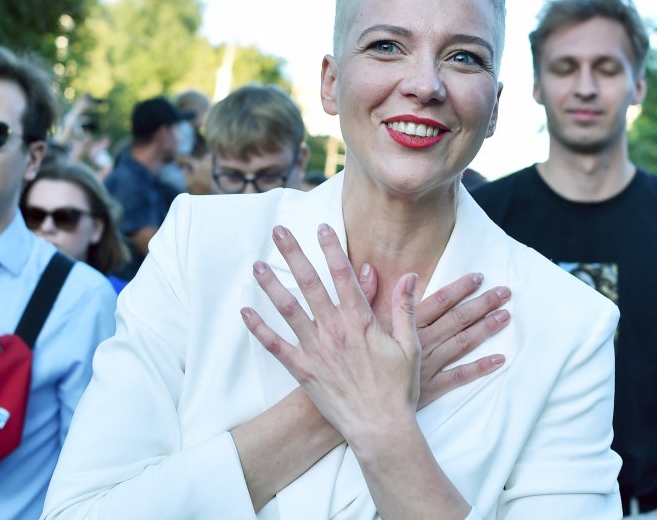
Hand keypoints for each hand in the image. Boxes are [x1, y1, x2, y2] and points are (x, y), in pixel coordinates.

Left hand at [241, 224, 420, 443]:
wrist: (380, 429)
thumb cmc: (398, 389)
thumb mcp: (409, 345)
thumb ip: (405, 308)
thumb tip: (410, 276)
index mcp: (361, 321)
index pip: (343, 275)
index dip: (332, 249)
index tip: (322, 227)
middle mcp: (335, 330)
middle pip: (310, 283)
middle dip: (294, 254)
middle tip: (279, 231)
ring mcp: (316, 349)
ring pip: (288, 309)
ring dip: (271, 285)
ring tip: (257, 264)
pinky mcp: (303, 370)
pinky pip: (276, 346)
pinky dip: (259, 329)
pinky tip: (246, 311)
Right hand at [358, 267, 509, 407]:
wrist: (358, 402)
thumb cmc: (354, 361)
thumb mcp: (356, 324)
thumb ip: (365, 294)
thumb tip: (368, 268)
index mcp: (407, 326)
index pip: (440, 301)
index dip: (460, 288)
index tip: (478, 276)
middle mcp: (423, 343)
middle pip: (458, 320)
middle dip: (483, 304)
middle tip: (504, 292)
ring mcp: (430, 365)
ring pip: (464, 344)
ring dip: (486, 329)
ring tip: (505, 316)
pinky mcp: (433, 387)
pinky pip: (461, 376)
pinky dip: (480, 367)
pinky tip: (499, 359)